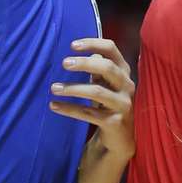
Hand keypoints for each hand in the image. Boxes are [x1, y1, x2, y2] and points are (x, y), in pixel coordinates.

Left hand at [50, 38, 134, 159]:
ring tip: (54, 88)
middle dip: (85, 64)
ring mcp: (123, 104)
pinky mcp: (114, 122)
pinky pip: (88, 113)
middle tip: (64, 63)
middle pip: (108, 68)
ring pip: (97, 92)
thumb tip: (86, 53)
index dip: (93, 43)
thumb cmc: (110, 106)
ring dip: (73, 88)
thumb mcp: (107, 85)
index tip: (72, 45)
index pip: (112, 49)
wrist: (121, 139)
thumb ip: (99, 70)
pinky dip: (70, 109)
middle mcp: (127, 85)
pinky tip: (54, 106)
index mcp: (124, 72)